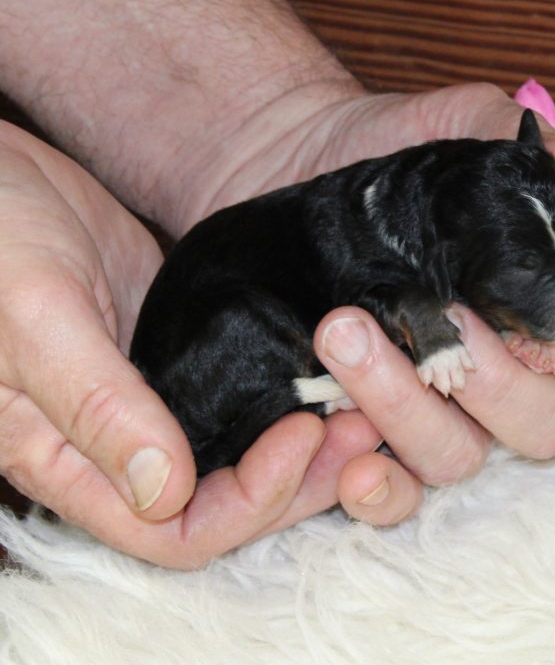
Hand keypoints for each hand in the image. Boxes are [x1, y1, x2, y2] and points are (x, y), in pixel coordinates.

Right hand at [0, 122, 383, 567]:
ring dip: (307, 438)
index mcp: (71, 460)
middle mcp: (120, 444)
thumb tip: (164, 493)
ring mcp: (158, 399)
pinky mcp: (184, 353)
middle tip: (363, 424)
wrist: (3, 178)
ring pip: (242, 452)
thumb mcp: (35, 318)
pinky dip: (288, 390)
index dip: (250, 501)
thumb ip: (91, 405)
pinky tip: (330, 366)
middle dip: (300, 477)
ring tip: (365, 402)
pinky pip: (244, 392)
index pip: (175, 531)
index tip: (304, 433)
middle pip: (225, 502)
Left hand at [180, 82, 554, 524]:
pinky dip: (381, 491)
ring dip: (411, 410)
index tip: (544, 305)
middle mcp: (504, 373)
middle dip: (496, 379)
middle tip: (442, 314)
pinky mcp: (372, 430)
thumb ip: (518, 148)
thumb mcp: (453, 130)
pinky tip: (351, 461)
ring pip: (462, 458)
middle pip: (546, 424)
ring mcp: (439, 410)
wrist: (294, 166)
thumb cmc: (389, 154)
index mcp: (548, 309)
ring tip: (345, 331)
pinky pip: (397, 493)